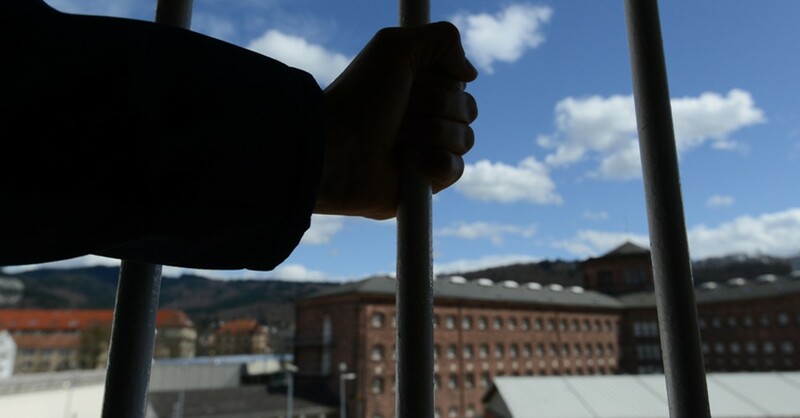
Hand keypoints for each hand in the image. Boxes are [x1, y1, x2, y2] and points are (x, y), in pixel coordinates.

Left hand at [314, 22, 478, 219]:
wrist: (337, 148)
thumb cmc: (360, 97)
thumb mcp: (395, 47)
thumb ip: (442, 39)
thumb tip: (469, 73)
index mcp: (420, 87)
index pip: (460, 82)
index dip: (444, 80)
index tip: (414, 79)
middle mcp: (426, 117)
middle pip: (468, 109)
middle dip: (435, 107)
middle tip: (400, 111)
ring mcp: (427, 150)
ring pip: (464, 139)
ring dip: (429, 134)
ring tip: (396, 139)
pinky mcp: (426, 182)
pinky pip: (456, 168)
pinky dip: (434, 163)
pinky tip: (407, 162)